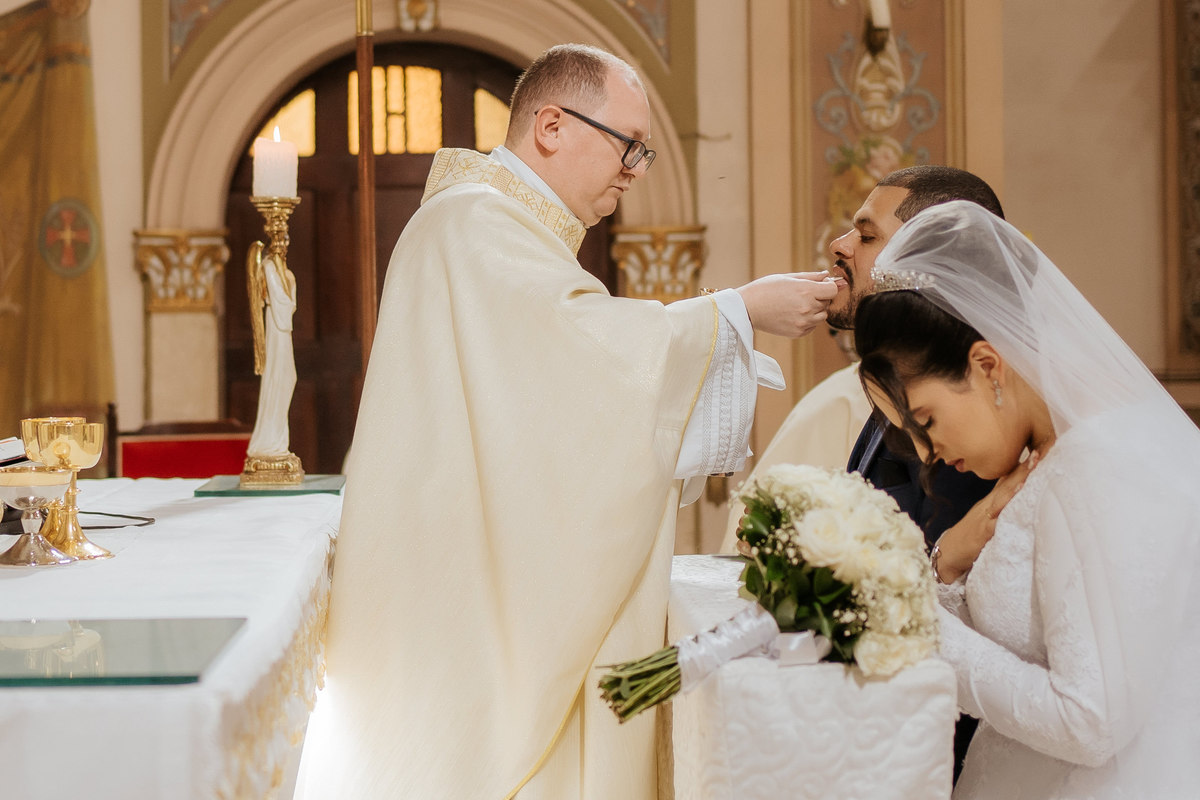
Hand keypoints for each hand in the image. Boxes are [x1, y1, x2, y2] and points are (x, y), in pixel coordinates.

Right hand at [736, 272, 842, 337]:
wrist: (747, 308)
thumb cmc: (765, 288)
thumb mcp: (788, 277)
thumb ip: (812, 277)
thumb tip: (829, 276)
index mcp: (806, 290)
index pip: (833, 290)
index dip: (828, 286)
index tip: (819, 285)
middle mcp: (808, 308)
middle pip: (828, 302)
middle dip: (820, 297)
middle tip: (801, 294)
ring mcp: (803, 322)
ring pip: (822, 315)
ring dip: (816, 310)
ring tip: (797, 304)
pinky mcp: (798, 333)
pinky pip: (813, 326)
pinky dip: (808, 320)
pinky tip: (793, 314)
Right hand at [933, 451, 1040, 582]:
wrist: (948, 553)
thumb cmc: (970, 535)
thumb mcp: (986, 516)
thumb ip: (1000, 504)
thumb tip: (1018, 490)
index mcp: (992, 501)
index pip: (1008, 480)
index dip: (1022, 466)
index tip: (1038, 451)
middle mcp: (989, 505)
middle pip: (1008, 483)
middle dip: (1024, 468)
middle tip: (1039, 452)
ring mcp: (985, 517)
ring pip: (1004, 496)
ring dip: (1017, 481)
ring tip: (1031, 467)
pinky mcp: (983, 532)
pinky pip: (997, 519)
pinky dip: (1005, 508)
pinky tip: (1014, 500)